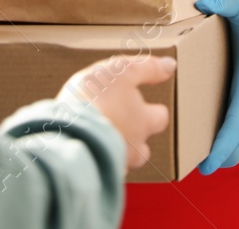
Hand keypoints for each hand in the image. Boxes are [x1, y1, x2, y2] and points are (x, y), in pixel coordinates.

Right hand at [61, 55, 176, 169]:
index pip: (160, 118)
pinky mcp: (95, 172)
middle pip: (144, 149)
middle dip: (138, 139)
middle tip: (125, 126)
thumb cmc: (95, 99)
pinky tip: (86, 150)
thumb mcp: (121, 71)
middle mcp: (134, 145)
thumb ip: (147, 68)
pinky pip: (100, 169)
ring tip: (103, 140)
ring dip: (116, 151)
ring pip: (122, 160)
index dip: (154, 111)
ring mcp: (115, 162)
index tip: (148, 105)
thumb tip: (170, 65)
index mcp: (143, 121)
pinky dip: (96, 160)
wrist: (68, 132)